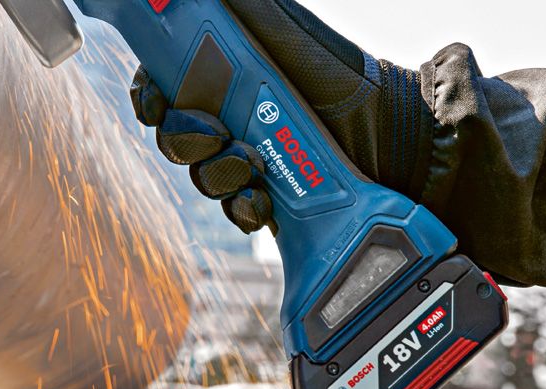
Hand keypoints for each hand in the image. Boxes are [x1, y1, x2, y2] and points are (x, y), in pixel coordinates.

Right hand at [130, 0, 428, 233]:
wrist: (395, 141)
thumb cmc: (344, 80)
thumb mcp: (286, 32)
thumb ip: (245, 11)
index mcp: (225, 80)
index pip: (165, 88)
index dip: (149, 97)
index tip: (155, 102)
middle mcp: (231, 120)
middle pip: (175, 137)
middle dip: (187, 138)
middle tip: (218, 132)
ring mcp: (248, 162)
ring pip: (202, 177)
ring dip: (218, 174)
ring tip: (253, 166)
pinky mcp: (268, 201)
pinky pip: (235, 212)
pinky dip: (243, 208)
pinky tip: (264, 202)